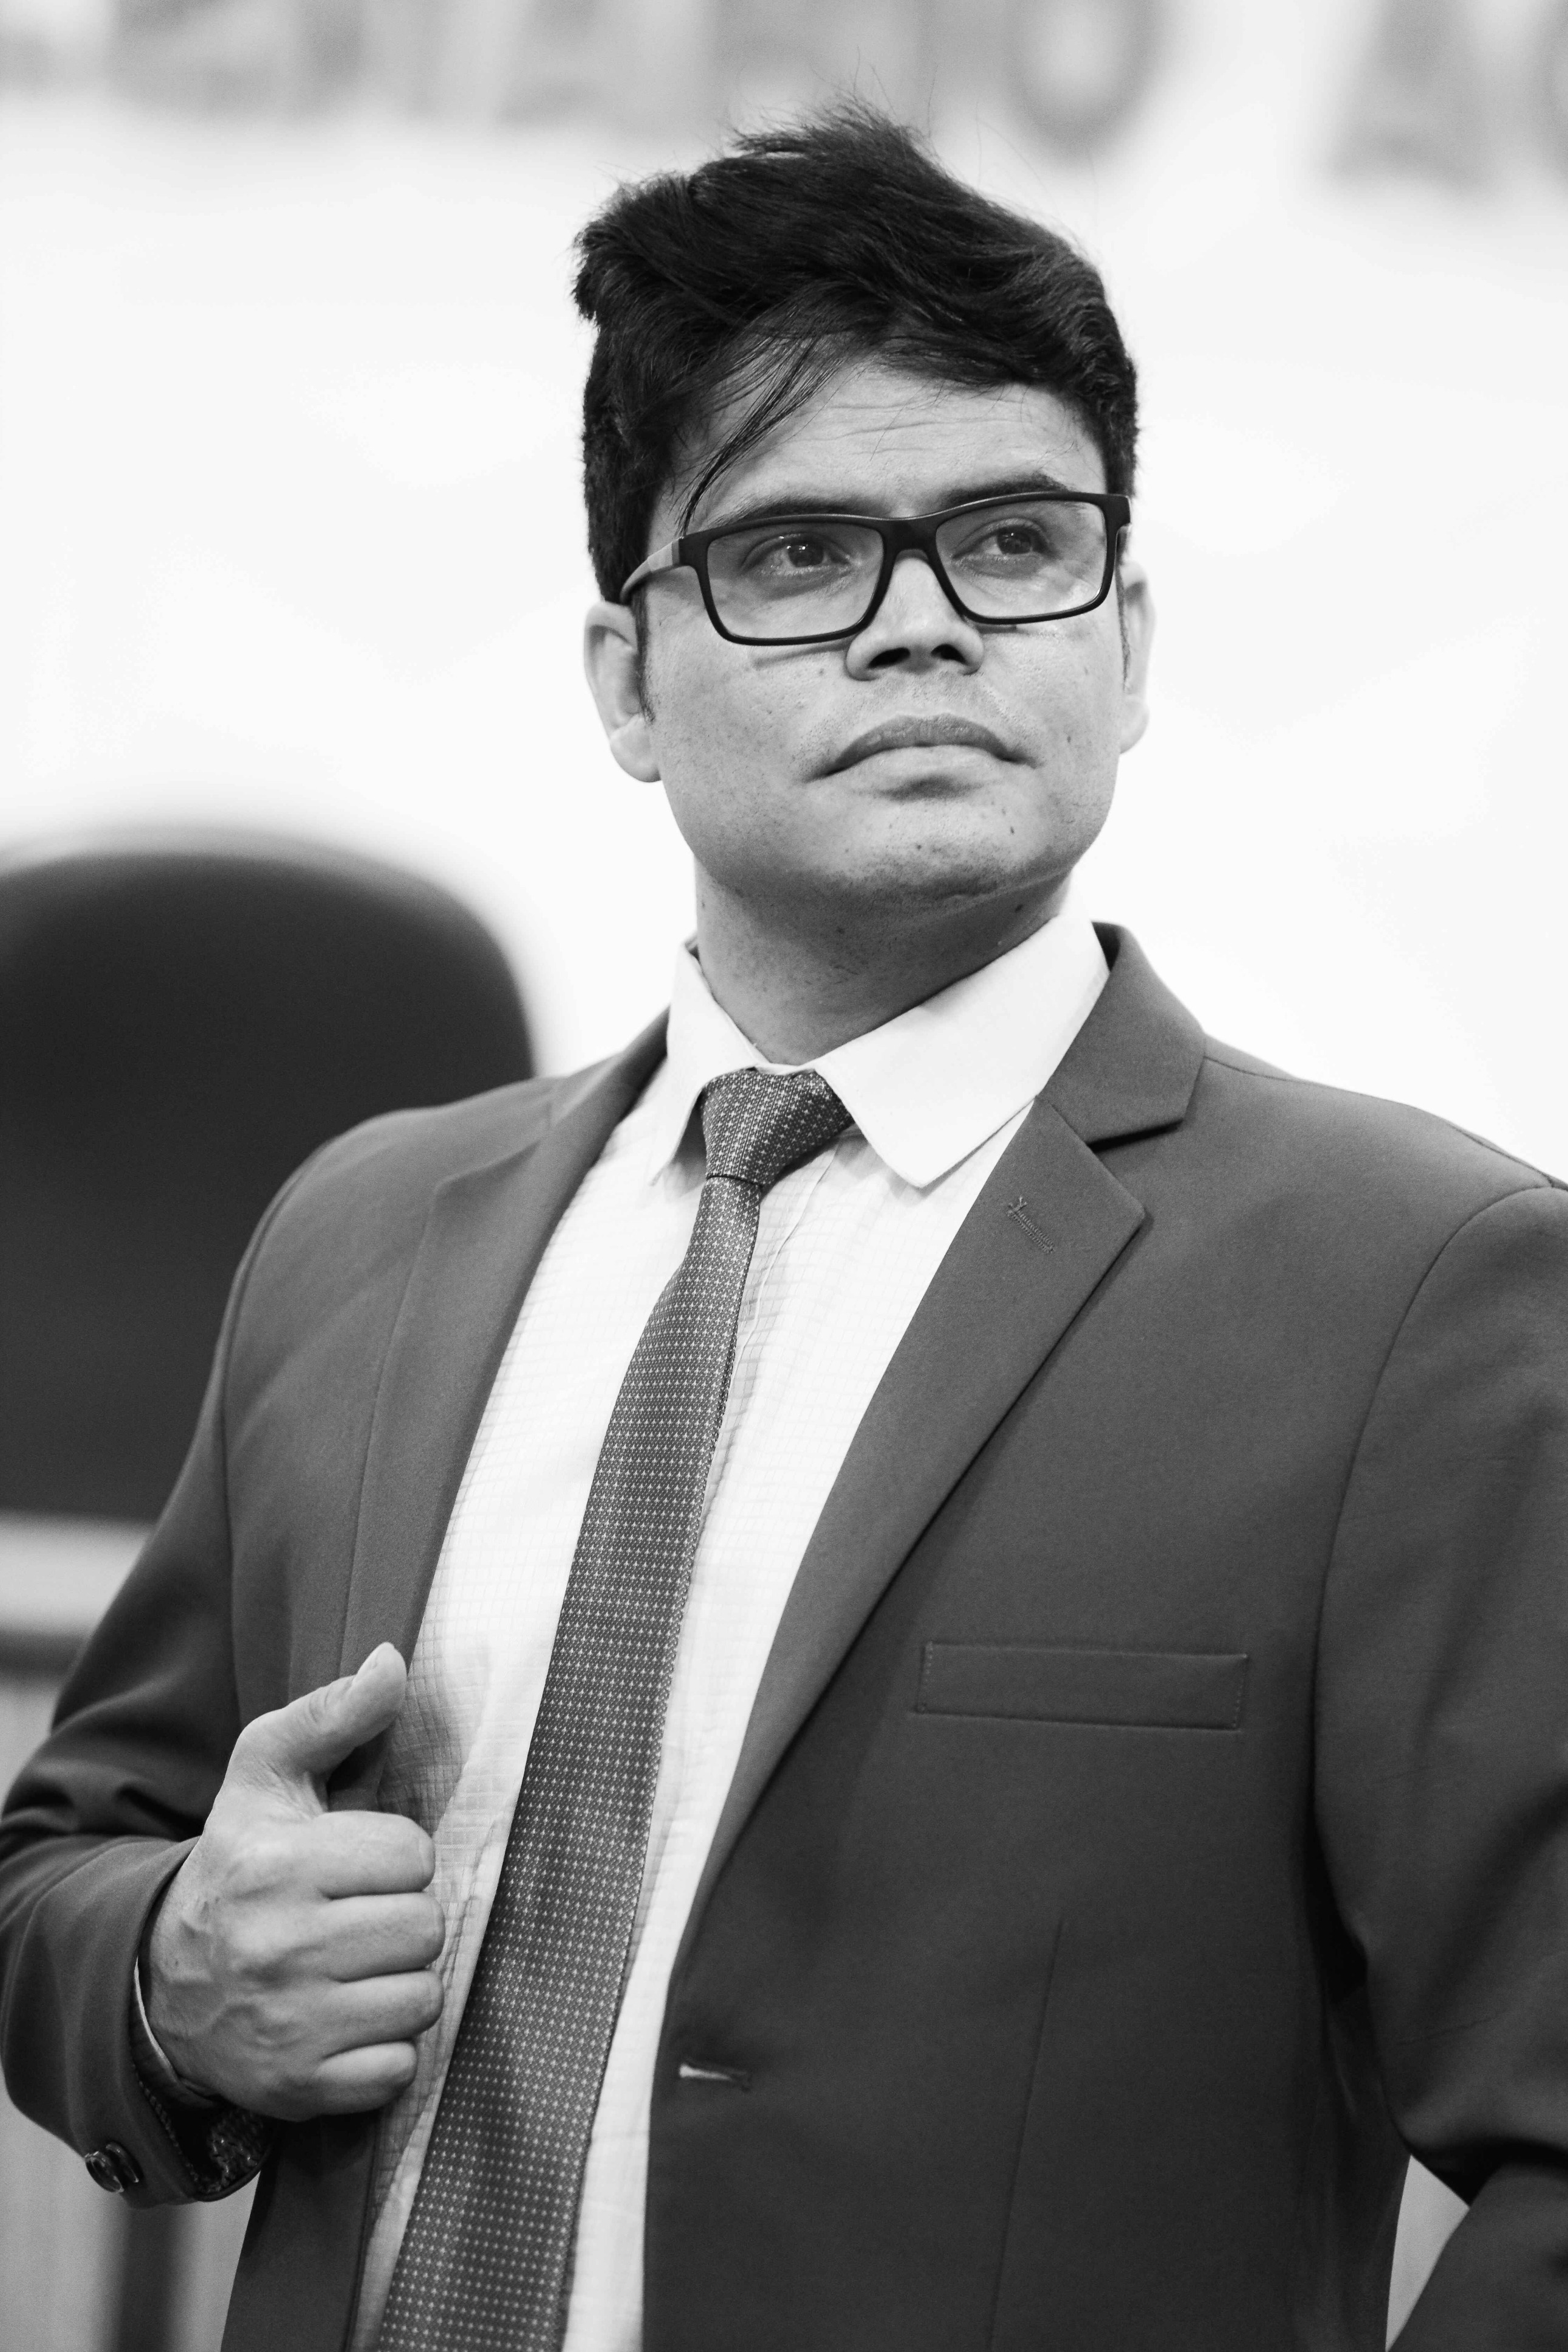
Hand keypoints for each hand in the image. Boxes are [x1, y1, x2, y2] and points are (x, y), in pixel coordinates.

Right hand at [145, 1644, 444, 2120]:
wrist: (164, 1986)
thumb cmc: (238, 1867)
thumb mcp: (266, 1779)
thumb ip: (332, 1716)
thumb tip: (392, 1661)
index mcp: (280, 1865)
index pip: (412, 1856)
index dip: (395, 1859)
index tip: (357, 1866)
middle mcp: (282, 1946)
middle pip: (425, 1928)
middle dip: (403, 1920)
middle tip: (358, 1919)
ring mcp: (292, 2024)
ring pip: (422, 1997)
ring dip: (400, 1984)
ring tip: (354, 1968)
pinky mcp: (301, 2087)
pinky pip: (398, 2070)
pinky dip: (384, 2052)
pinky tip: (346, 2022)